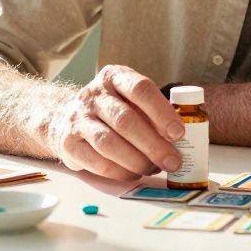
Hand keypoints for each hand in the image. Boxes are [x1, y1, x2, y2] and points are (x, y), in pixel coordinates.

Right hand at [45, 65, 186, 181]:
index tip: (179, 133)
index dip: (162, 112)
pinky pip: (97, 162)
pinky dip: (120, 172)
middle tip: (173, 161)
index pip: (140, 89)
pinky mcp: (69, 144)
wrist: (68, 118)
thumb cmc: (112, 109)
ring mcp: (78, 118)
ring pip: (109, 143)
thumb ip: (154, 111)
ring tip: (154, 168)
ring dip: (137, 160)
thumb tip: (181, 137)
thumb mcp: (131, 99)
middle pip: (126, 120)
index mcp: (114, 77)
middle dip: (153, 144)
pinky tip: (134, 173)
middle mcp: (94, 95)